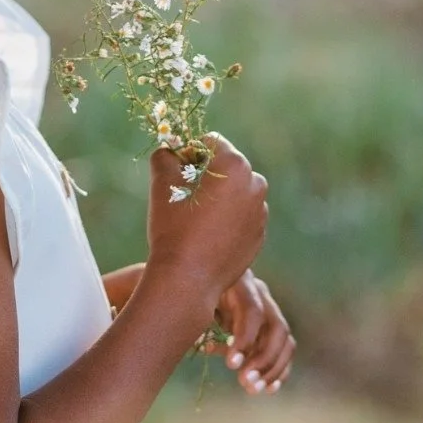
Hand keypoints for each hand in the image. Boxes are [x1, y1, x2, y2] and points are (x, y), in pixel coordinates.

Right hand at [147, 132, 268, 303]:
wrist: (188, 279)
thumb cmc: (173, 227)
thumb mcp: (161, 183)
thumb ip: (165, 156)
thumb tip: (169, 150)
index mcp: (235, 165)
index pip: (211, 143)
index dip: (189, 153)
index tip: (176, 173)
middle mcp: (255, 185)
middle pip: (227, 167)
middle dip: (206, 176)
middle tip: (183, 197)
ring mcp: (260, 213)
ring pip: (235, 193)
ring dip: (217, 198)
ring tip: (194, 220)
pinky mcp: (258, 236)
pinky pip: (241, 217)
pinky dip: (226, 220)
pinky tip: (205, 236)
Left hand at [200, 268, 295, 395]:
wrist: (203, 274)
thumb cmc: (195, 290)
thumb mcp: (196, 299)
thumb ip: (201, 319)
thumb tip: (208, 346)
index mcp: (241, 284)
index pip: (253, 311)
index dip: (245, 339)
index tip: (231, 365)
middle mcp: (261, 294)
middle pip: (276, 329)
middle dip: (263, 359)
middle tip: (245, 382)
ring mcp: (271, 309)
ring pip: (285, 342)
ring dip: (271, 369)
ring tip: (253, 389)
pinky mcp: (273, 326)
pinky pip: (285, 350)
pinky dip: (278, 371)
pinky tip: (268, 389)